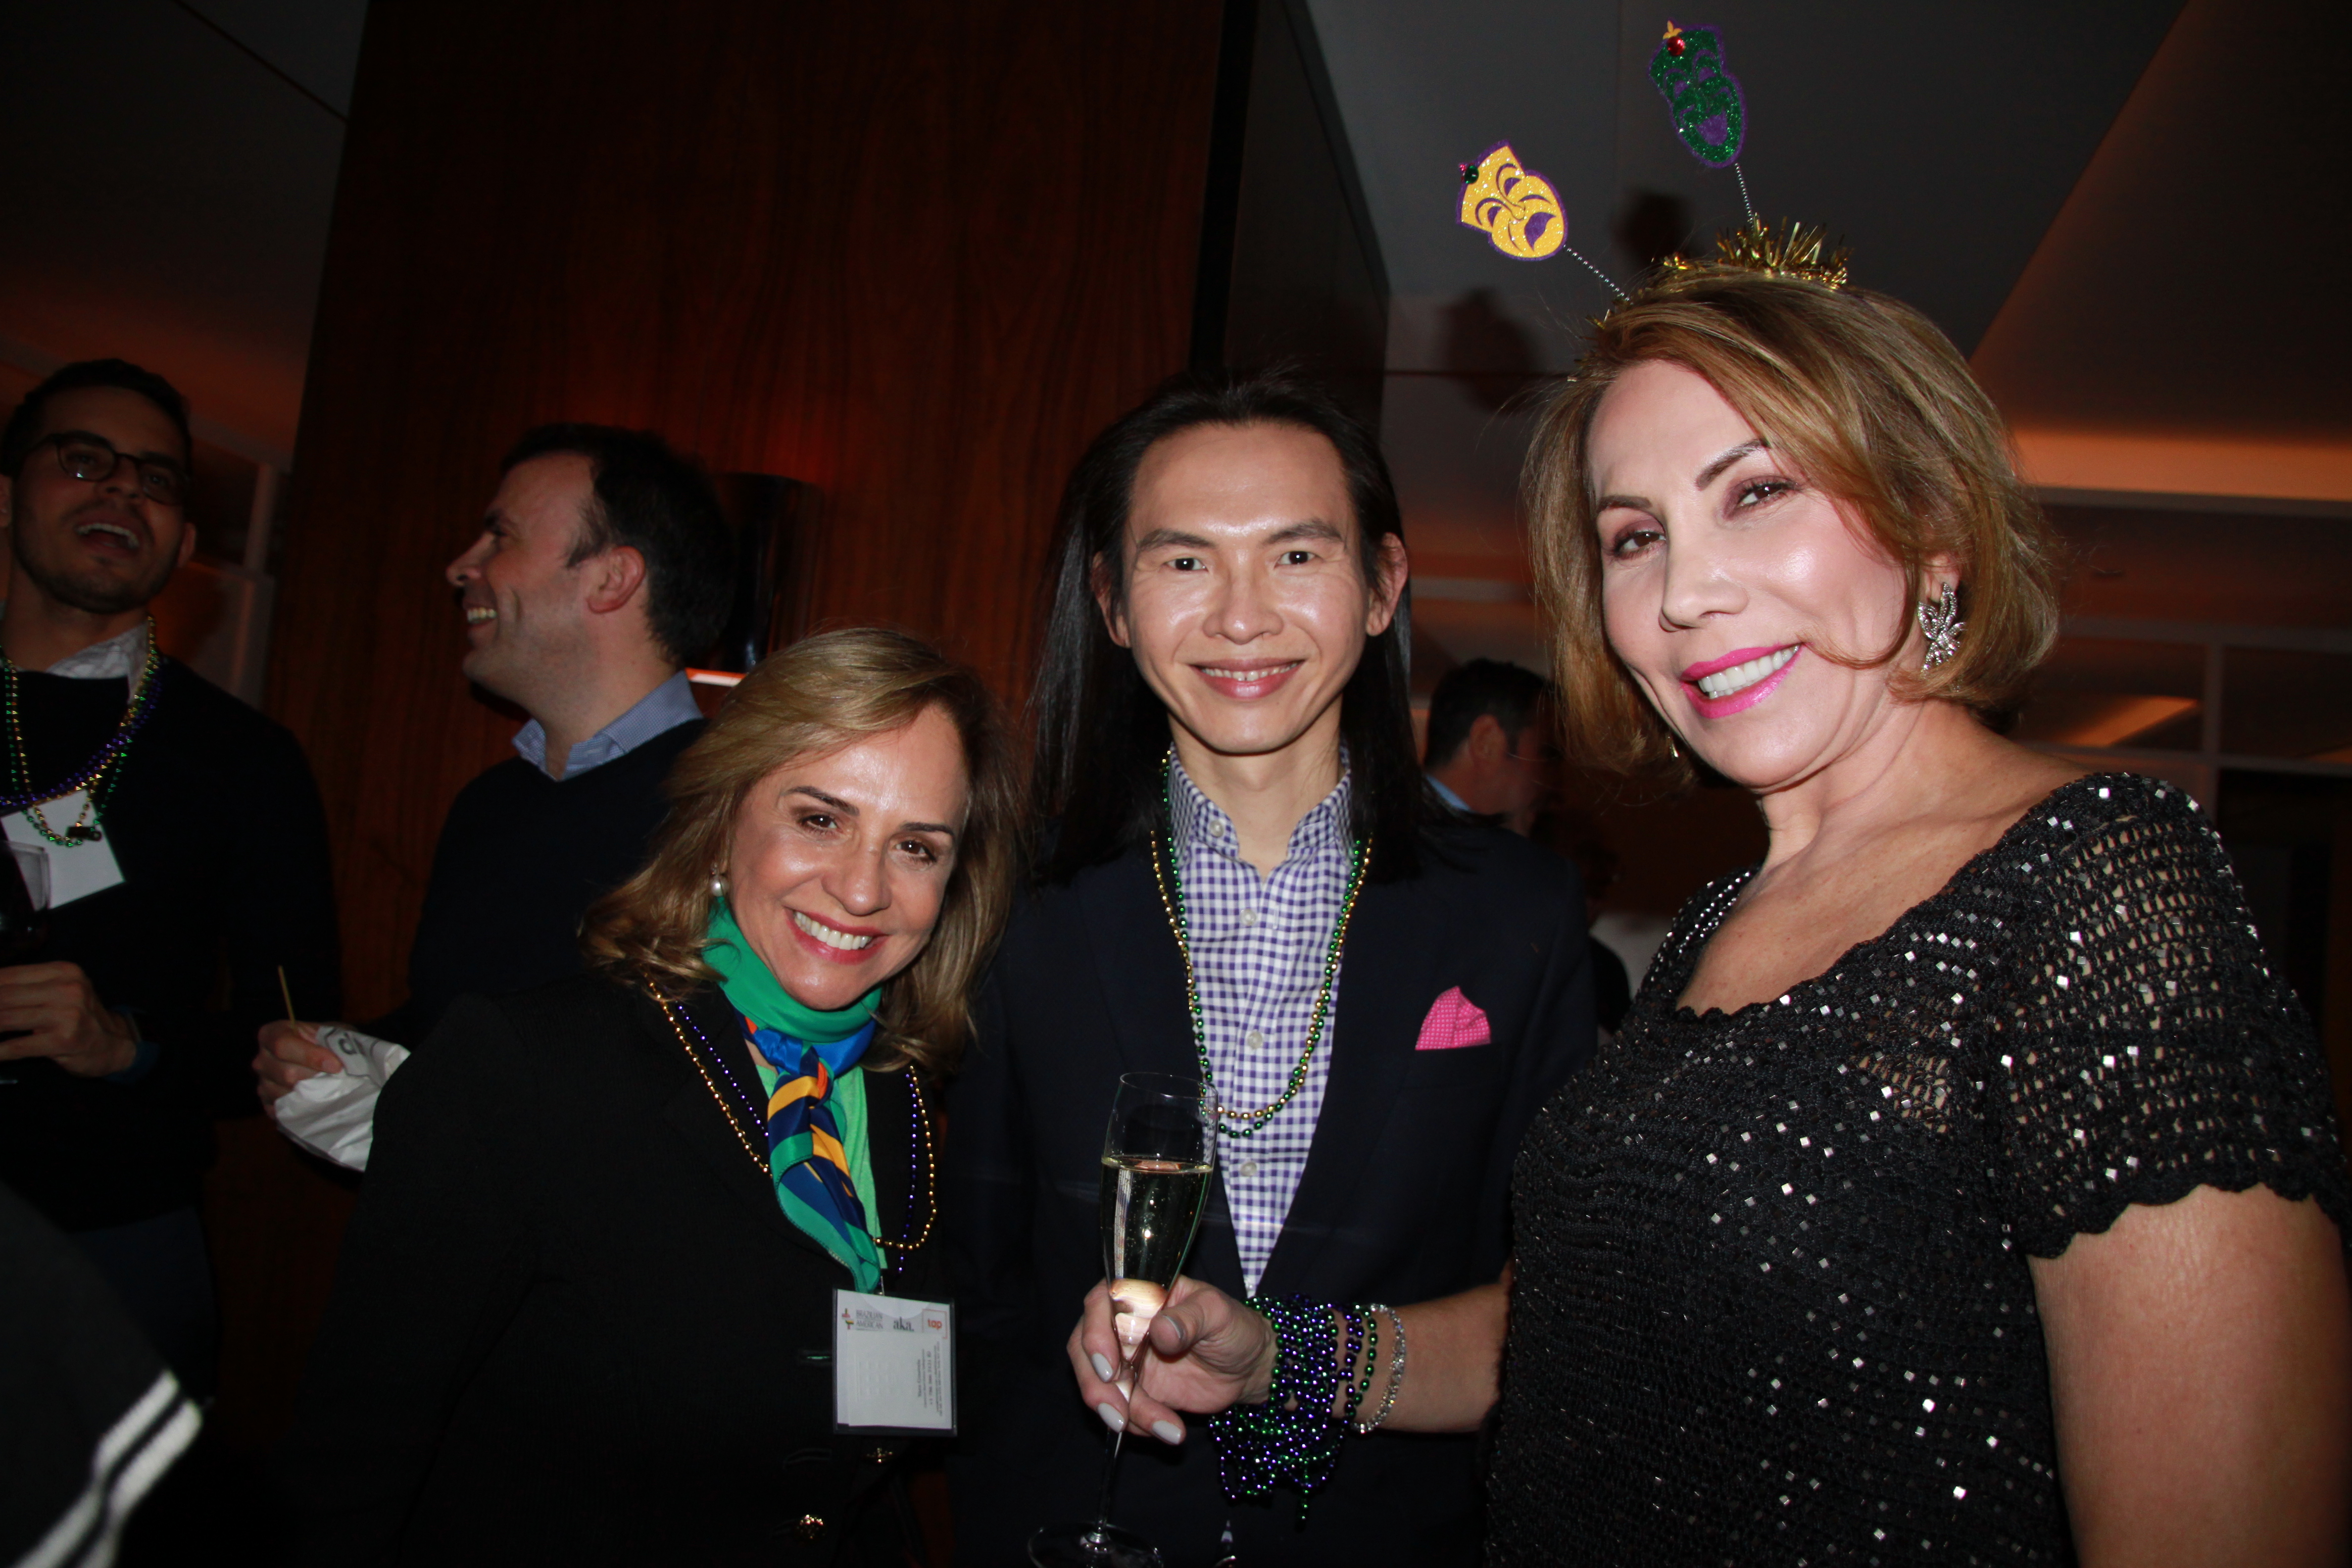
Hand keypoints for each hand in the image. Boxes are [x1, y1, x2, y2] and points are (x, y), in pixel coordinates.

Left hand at [0, 962, 138, 1076]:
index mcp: (63, 971)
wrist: (114, 1043)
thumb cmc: (78, 1017)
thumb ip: (24, 989)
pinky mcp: (65, 1040)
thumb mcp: (59, 992)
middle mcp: (67, 988)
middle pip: (3, 996)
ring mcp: (68, 1014)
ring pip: (6, 1019)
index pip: (8, 975)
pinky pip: (18, 1046)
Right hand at [253, 1019, 342, 1110]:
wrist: (323, 1056)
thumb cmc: (326, 1041)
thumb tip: (341, 1061)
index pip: (282, 1044)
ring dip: (313, 1094)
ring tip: (331, 1088)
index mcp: (271, 1034)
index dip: (310, 1055)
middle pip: (286, 1073)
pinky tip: (319, 1101)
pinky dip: (304, 1107)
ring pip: (287, 1094)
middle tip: (340, 1079)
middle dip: (316, 1077)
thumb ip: (333, 1041)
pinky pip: (284, 1110)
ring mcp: (262, 1083)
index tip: (336, 1066)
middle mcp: (262, 1059)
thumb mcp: (332, 1033)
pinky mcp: (268, 1103)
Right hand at [1068, 1274, 1276, 1445]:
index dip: (1096, 1335)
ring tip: (1167, 1429)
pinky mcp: (1134, 1390)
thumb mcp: (1218, 1314)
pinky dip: (1139, 1425)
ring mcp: (1125, 1359)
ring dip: (1125, 1412)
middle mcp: (1123, 1324)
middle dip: (1096, 1385)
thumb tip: (1161, 1330)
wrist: (1247, 1367)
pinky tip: (1170, 1430)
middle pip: (1085, 1350)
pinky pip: (1121, 1409)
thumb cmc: (1233, 1326)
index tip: (1110, 1368)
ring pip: (1099, 1386)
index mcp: (1139, 1293)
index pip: (1100, 1304)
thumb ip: (1190, 1318)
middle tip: (1119, 1413)